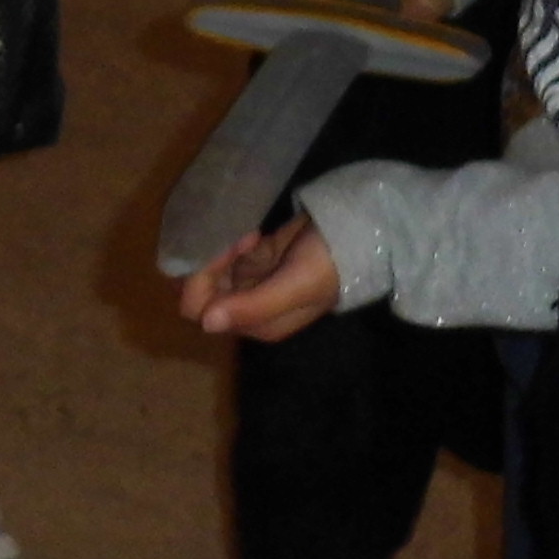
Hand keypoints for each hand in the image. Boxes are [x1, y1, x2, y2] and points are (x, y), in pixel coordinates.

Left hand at [179, 216, 343, 341]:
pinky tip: (255, 234)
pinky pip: (222, 257)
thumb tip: (207, 323)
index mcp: (256, 324)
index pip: (200, 310)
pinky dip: (230, 243)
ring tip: (251, 235)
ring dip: (220, 250)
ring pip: (207, 272)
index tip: (231, 250)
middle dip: (209, 261)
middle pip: (198, 291)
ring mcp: (248, 284)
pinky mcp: (252, 263)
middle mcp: (246, 309)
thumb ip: (254, 307)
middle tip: (240, 238)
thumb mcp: (296, 287)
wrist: (360, 235)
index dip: (203, 279)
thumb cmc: (331, 265)